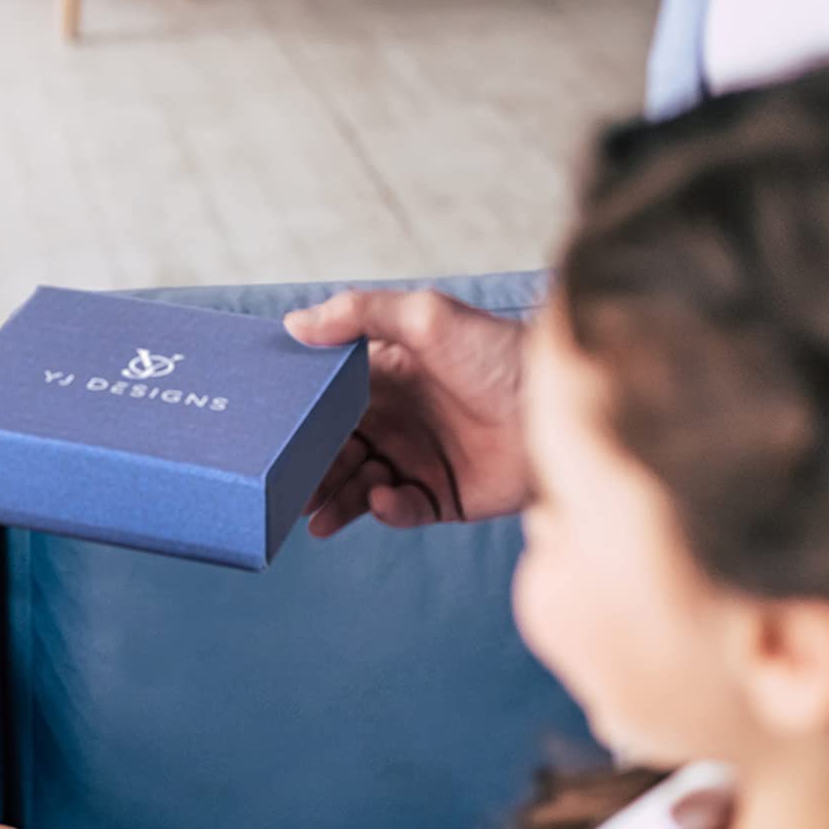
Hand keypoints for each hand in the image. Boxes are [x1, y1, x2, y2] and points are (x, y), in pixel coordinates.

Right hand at [287, 288, 529, 532]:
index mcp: (387, 378)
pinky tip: (381, 500)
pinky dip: (384, 509)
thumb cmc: (499, 352)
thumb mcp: (427, 317)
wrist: (558, 406)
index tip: (270, 433)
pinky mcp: (443, 497)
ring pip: (358, 486)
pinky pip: (400, 509)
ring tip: (315, 515)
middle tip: (285, 487)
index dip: (300, 419)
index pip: (328, 402)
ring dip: (335, 499)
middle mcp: (398, 421)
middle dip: (310, 470)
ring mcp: (419, 461)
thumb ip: (359, 314)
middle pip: (336, 451)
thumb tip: (293, 322)